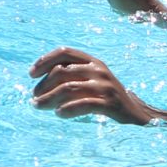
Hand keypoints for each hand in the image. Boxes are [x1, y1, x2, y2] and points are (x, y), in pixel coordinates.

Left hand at [29, 46, 158, 123]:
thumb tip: (40, 82)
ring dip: (49, 98)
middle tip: (34, 98)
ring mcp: (105, 86)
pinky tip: (59, 114)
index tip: (31, 74)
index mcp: (93, 61)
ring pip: (68, 88)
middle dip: (43, 85)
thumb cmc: (107, 98)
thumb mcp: (92, 81)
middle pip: (62, 72)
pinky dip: (67, 109)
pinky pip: (83, 104)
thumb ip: (73, 76)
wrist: (136, 114)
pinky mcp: (109, 103)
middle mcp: (98, 70)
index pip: (65, 52)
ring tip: (38, 106)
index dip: (45, 60)